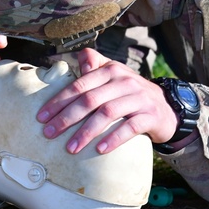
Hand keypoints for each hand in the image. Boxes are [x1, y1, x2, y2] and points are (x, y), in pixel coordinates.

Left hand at [36, 48, 179, 153]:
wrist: (166, 107)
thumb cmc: (130, 93)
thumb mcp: (113, 76)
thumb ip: (94, 65)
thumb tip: (78, 58)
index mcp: (110, 70)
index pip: (79, 85)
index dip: (59, 101)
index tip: (42, 116)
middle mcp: (124, 81)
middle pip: (90, 100)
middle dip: (66, 118)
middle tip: (49, 133)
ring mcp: (138, 98)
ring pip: (107, 114)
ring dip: (86, 132)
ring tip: (70, 147)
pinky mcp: (150, 116)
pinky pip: (130, 128)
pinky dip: (113, 139)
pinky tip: (100, 150)